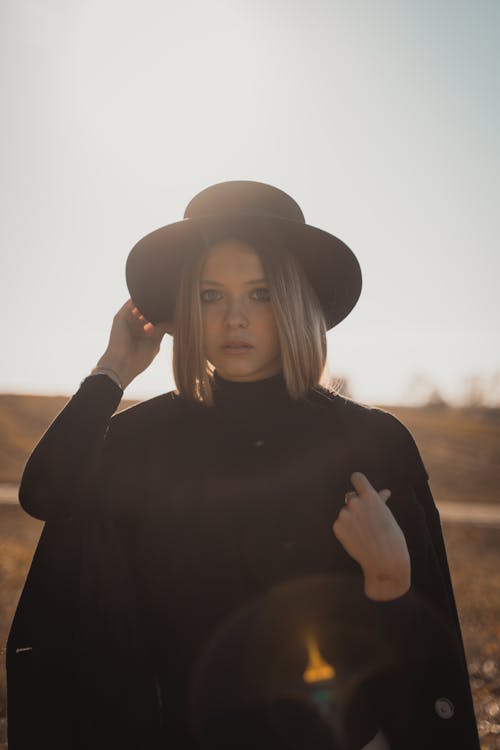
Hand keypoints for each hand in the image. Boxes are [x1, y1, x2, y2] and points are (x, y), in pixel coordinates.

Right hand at [95, 299, 173, 388]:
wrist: (123, 363)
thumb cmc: (139, 358)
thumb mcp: (155, 343)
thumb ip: (161, 329)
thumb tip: (171, 320)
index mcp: (144, 335)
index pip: (153, 320)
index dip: (162, 314)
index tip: (173, 307)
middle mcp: (135, 327)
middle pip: (146, 311)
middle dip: (155, 306)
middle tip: (167, 298)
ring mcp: (127, 322)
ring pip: (138, 306)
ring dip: (147, 301)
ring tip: (159, 295)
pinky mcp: (120, 318)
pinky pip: (129, 304)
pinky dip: (138, 299)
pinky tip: (148, 295)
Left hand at [332, 472, 410, 600]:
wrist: (385, 561)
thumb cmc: (391, 537)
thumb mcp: (387, 515)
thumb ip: (380, 502)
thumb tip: (384, 491)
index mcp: (369, 496)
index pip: (357, 478)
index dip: (359, 483)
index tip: (360, 488)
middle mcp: (355, 502)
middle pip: (351, 496)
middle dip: (357, 505)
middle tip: (367, 520)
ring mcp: (344, 515)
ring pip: (346, 512)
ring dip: (352, 519)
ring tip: (365, 534)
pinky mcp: (337, 527)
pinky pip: (340, 524)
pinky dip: (347, 530)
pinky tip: (357, 539)